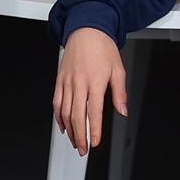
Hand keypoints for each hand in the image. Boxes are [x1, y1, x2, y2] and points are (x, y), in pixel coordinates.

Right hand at [53, 28, 127, 155]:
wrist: (86, 30)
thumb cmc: (103, 48)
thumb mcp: (118, 70)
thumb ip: (120, 93)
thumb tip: (123, 111)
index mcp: (95, 81)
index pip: (93, 112)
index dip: (93, 130)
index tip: (94, 142)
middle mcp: (79, 82)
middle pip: (76, 115)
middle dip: (79, 136)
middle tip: (83, 149)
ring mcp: (67, 81)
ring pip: (64, 111)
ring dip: (69, 130)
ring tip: (75, 142)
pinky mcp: (60, 79)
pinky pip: (56, 102)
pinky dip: (58, 117)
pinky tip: (63, 127)